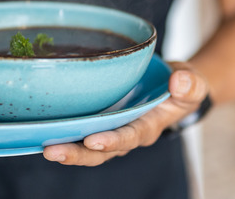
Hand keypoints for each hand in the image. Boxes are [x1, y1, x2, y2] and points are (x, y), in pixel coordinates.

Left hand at [42, 61, 208, 165]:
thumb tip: (178, 81)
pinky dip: (63, 132)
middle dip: (78, 153)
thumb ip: (189, 84)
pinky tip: (42, 131)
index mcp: (148, 126)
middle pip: (101, 151)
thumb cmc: (181, 87)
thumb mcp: (193, 83)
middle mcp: (127, 132)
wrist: (174, 86)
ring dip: (66, 148)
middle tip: (53, 151)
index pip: (129, 136)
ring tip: (43, 147)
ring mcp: (112, 128)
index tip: (94, 141)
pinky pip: (81, 130)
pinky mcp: (101, 119)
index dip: (112, 140)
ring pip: (87, 146)